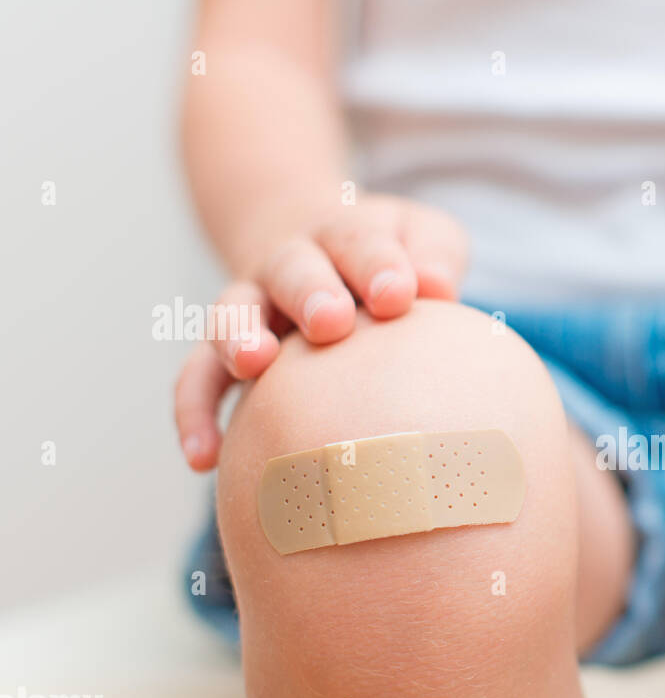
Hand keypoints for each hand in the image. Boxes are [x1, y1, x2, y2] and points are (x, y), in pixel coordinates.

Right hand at [174, 194, 468, 469]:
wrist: (320, 252)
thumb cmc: (390, 262)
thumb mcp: (422, 239)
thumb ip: (434, 254)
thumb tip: (437, 287)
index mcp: (343, 239)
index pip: (357, 243)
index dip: (376, 266)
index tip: (399, 295)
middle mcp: (288, 266)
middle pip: (290, 270)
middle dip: (308, 293)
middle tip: (331, 322)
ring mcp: (252, 307)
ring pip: (230, 314)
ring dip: (237, 337)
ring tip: (252, 363)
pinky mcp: (224, 354)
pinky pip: (198, 380)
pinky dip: (195, 414)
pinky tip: (205, 459)